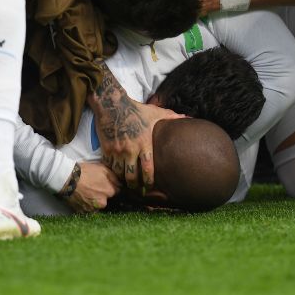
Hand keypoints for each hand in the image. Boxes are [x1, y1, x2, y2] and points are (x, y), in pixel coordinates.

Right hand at [65, 162, 120, 212]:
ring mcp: (93, 208)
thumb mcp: (103, 169)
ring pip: (97, 205)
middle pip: (106, 199)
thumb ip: (114, 177)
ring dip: (94, 201)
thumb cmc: (85, 172)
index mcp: (110, 192)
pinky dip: (87, 205)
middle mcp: (103, 202)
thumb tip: (119, 183)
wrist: (67, 179)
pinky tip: (82, 197)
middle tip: (94, 188)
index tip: (105, 184)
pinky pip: (88, 209)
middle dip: (102, 195)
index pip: (116, 192)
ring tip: (87, 193)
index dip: (111, 187)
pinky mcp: (83, 212)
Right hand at [87, 62, 185, 188]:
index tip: (150, 186)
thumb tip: (188, 118)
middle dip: (135, 186)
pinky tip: (116, 173)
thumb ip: (172, 117)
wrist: (112, 104)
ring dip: (123, 179)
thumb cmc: (136, 110)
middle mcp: (131, 149)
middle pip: (132, 176)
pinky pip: (109, 166)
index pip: (148, 169)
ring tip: (126, 184)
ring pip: (119, 173)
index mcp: (144, 143)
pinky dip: (113, 171)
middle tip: (138, 190)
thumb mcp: (155, 113)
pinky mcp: (107, 149)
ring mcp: (118, 150)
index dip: (149, 181)